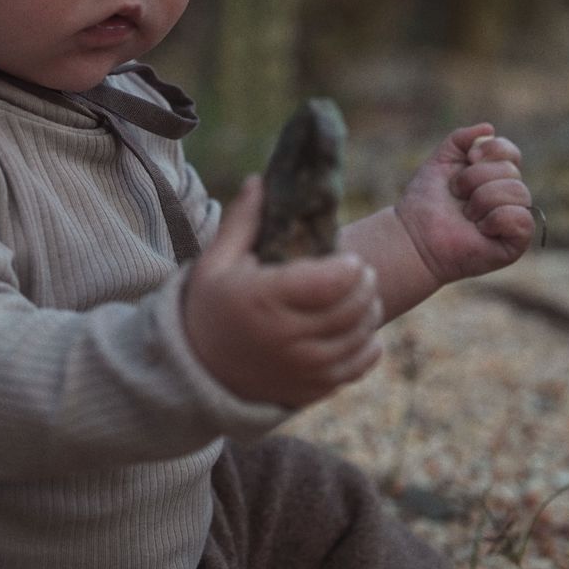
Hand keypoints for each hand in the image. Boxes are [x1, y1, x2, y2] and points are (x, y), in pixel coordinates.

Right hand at [183, 177, 382, 407]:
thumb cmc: (210, 308)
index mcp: (265, 299)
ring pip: (362, 333)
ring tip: (359, 295)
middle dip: (365, 283)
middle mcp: (289, 337)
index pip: (333, 281)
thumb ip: (241, 222)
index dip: (351, 265)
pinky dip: (369, 343)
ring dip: (369, 309)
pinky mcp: (315, 388)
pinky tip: (357, 327)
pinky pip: (360, 364)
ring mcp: (305, 367)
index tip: (348, 256)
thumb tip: (259, 180)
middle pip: (354, 306)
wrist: (199, 374)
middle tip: (360, 271)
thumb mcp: (215, 263)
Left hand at [395, 123, 532, 285]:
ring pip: (517, 192)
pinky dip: (496, 219)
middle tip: (457, 195)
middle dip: (474, 179)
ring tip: (466, 214)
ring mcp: (514, 220)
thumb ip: (461, 139)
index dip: (492, 149)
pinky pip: (523, 220)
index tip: (469, 158)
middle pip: (511, 171)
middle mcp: (509, 196)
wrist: (413, 235)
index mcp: (495, 176)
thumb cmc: (426, 201)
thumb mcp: (441, 160)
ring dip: (482, 199)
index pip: (510, 152)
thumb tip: (489, 128)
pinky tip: (480, 229)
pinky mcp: (515, 243)